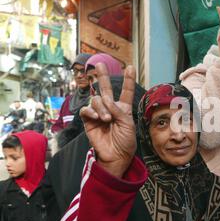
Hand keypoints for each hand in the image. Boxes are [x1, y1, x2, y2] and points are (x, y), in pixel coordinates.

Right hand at [80, 63, 136, 177]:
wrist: (116, 156)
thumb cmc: (126, 142)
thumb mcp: (128, 124)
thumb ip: (118, 111)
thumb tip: (106, 100)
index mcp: (123, 109)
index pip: (125, 92)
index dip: (128, 80)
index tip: (131, 67)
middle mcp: (110, 109)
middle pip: (105, 89)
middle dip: (103, 76)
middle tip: (99, 64)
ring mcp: (99, 114)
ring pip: (96, 100)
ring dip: (101, 107)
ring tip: (106, 119)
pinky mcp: (89, 121)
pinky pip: (87, 110)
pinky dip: (92, 111)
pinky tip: (98, 118)